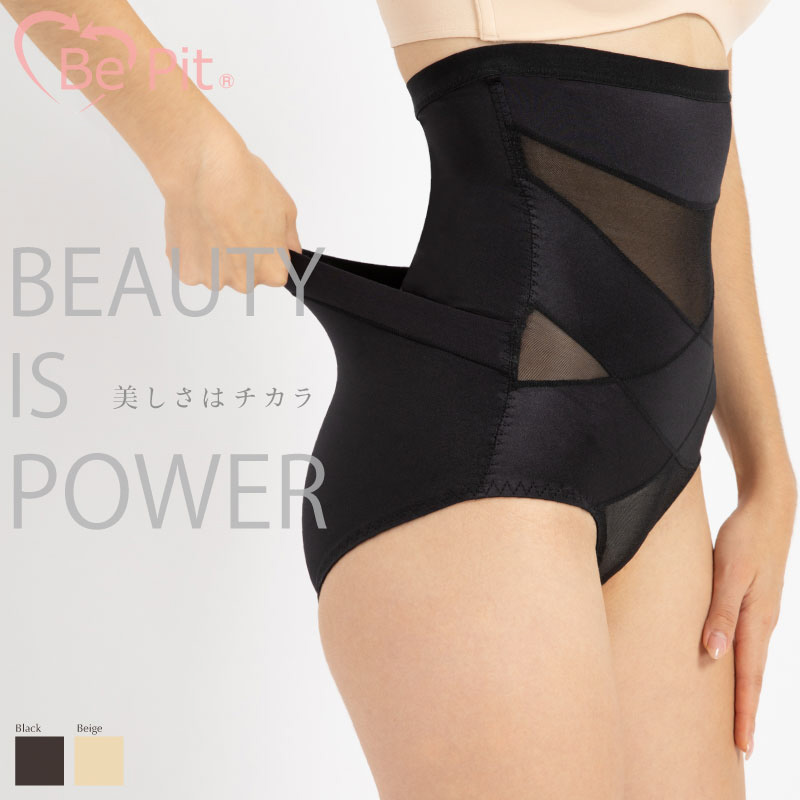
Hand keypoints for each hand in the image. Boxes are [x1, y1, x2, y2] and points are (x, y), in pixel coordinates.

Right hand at [161, 127, 300, 291]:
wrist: (202, 168)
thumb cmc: (244, 183)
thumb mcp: (286, 209)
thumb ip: (289, 239)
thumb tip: (291, 250)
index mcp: (273, 271)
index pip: (275, 271)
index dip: (268, 250)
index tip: (259, 233)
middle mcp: (244, 282)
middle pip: (245, 275)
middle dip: (242, 256)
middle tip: (234, 225)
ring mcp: (213, 279)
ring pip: (218, 271)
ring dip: (216, 255)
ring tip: (213, 224)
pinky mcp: (186, 271)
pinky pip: (194, 267)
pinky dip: (195, 252)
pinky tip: (198, 228)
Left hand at [702, 476, 795, 759]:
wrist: (769, 509)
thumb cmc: (744, 538)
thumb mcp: (728, 572)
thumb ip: (720, 611)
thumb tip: (714, 653)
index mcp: (756, 621)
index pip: (748, 678)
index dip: (744, 714)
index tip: (742, 749)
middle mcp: (761, 623)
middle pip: (751, 678)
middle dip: (745, 714)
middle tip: (739, 750)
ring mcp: (760, 614)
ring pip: (749, 662)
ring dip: (742, 692)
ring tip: (733, 720)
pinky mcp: (753, 602)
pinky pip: (745, 643)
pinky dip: (739, 665)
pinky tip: (728, 668)